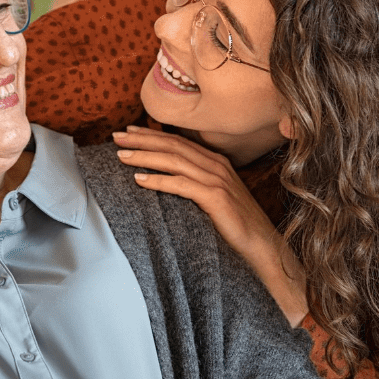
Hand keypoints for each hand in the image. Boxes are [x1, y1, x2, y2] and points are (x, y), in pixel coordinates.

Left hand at [114, 126, 307, 325]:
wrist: (263, 247)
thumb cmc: (235, 226)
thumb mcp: (214, 198)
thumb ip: (194, 184)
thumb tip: (164, 180)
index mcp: (215, 162)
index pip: (177, 141)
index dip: (151, 134)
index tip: (128, 132)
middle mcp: (216, 165)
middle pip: (172, 145)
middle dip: (142, 139)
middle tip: (116, 137)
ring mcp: (217, 180)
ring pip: (173, 160)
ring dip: (144, 156)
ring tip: (121, 156)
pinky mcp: (216, 197)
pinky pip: (181, 184)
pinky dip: (158, 180)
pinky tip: (139, 180)